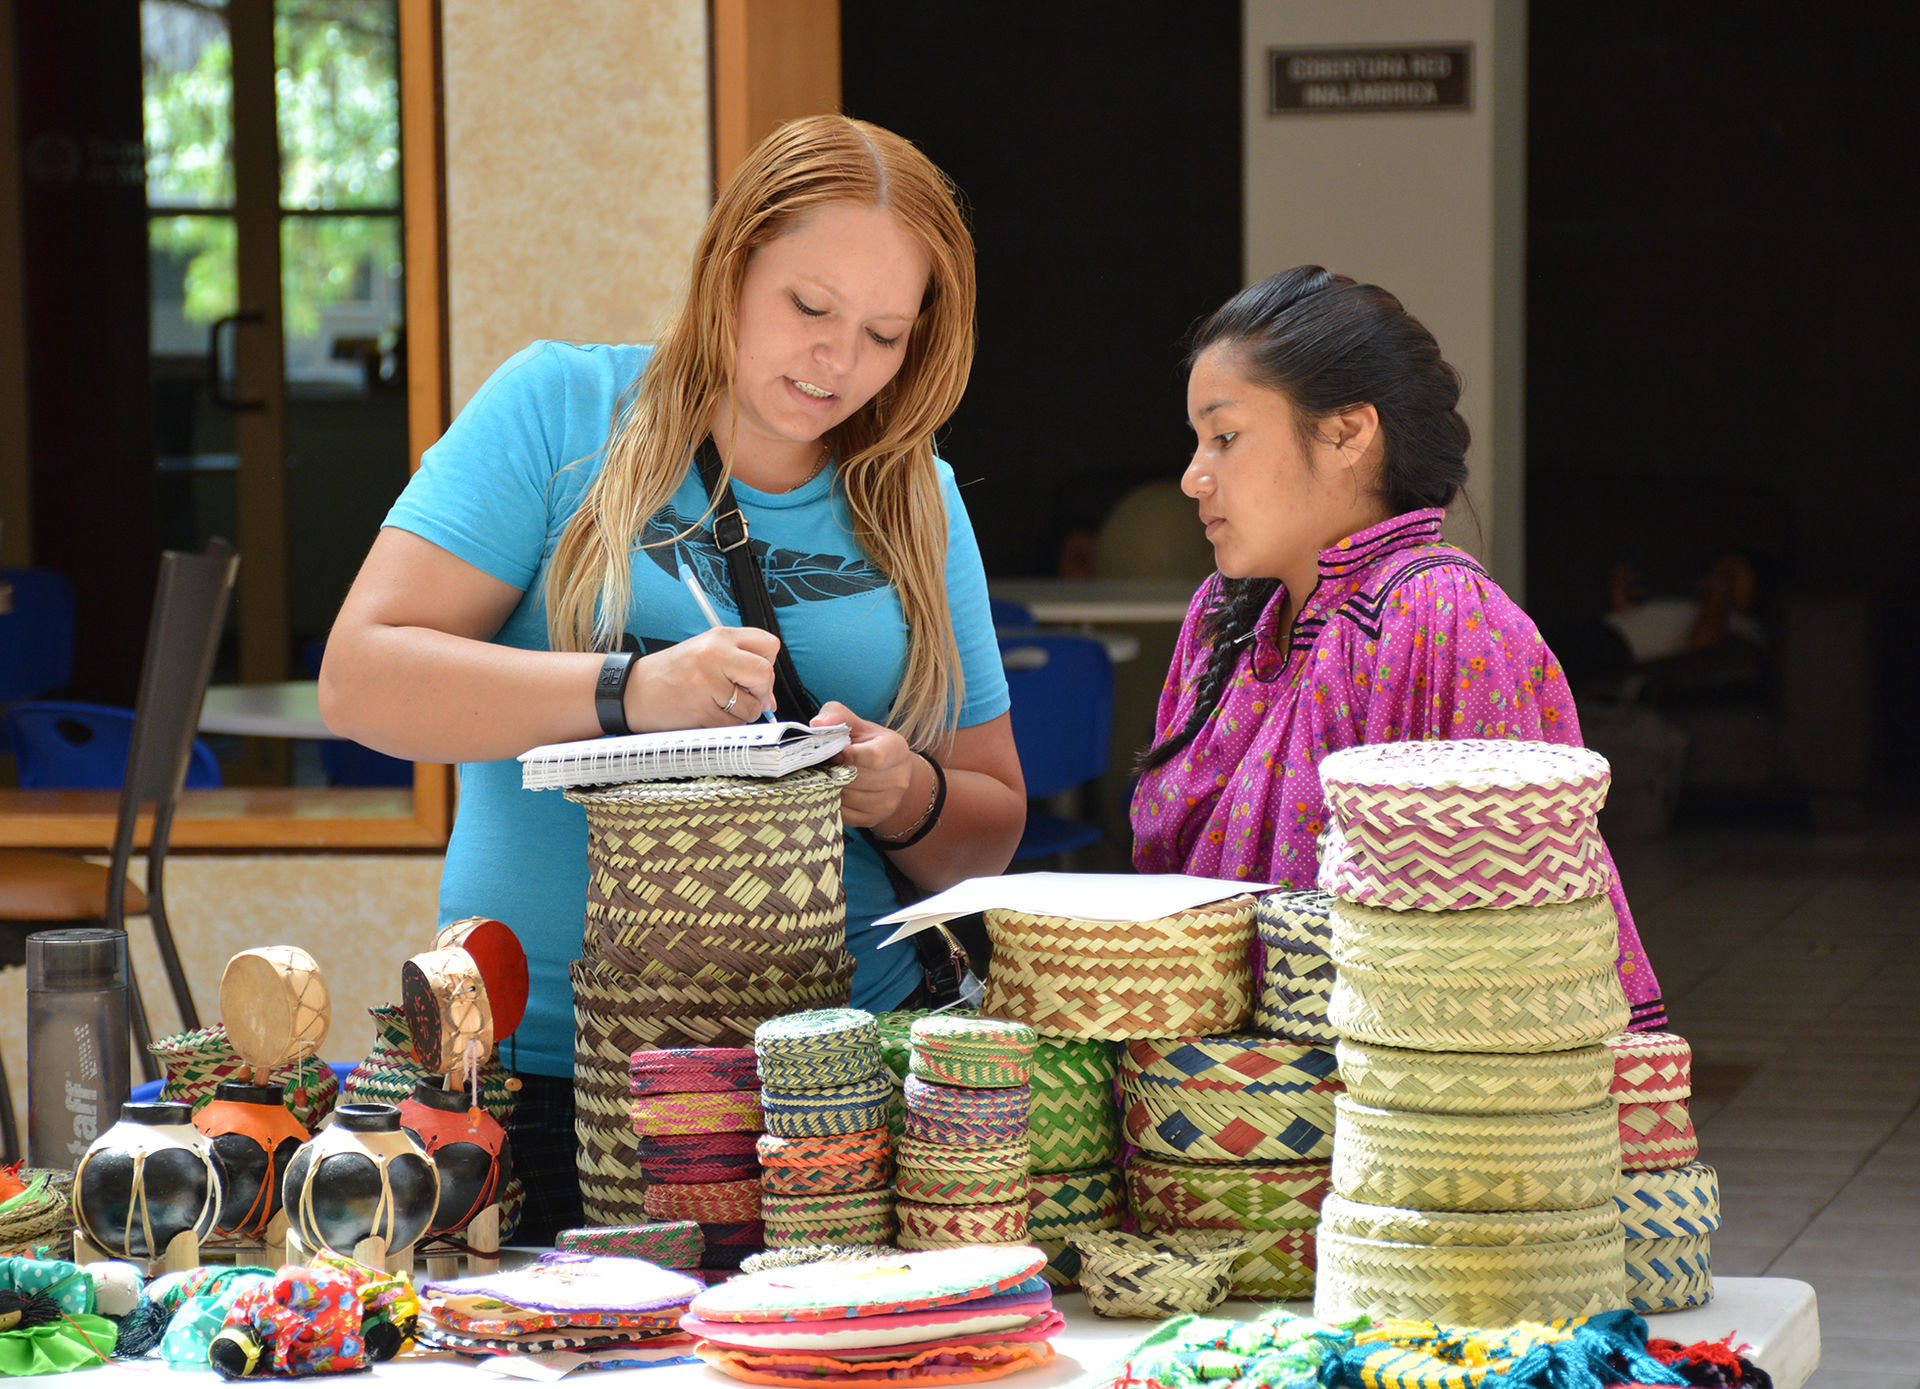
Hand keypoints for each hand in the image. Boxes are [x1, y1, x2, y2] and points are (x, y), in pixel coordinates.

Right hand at [624, 627, 780, 730]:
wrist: (630, 692)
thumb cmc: (669, 674)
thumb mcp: (704, 652)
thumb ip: (739, 665)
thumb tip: (770, 698)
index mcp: (719, 637)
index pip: (769, 645)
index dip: (767, 664)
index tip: (754, 676)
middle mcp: (715, 655)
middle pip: (765, 673)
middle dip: (761, 691)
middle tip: (743, 695)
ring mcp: (709, 683)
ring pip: (752, 706)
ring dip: (742, 713)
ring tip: (717, 705)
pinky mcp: (703, 711)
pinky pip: (734, 724)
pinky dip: (726, 724)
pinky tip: (707, 714)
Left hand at [813, 699, 917, 828]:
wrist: (888, 775)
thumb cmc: (867, 744)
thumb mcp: (856, 724)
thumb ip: (837, 715)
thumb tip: (817, 724)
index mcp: (897, 750)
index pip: (875, 757)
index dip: (849, 754)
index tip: (838, 751)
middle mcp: (898, 779)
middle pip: (856, 778)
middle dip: (836, 769)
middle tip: (829, 762)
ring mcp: (887, 803)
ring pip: (847, 796)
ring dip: (832, 785)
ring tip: (831, 774)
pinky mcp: (872, 819)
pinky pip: (843, 812)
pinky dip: (832, 800)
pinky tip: (834, 789)